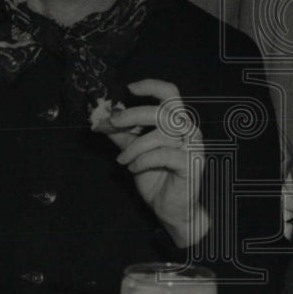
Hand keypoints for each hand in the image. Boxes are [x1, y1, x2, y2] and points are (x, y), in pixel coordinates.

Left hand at [106, 79, 207, 245]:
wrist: (170, 207)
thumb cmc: (155, 176)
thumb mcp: (132, 150)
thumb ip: (120, 133)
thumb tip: (99, 118)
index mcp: (176, 121)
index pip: (170, 93)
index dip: (151, 86)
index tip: (128, 89)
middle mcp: (188, 130)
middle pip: (162, 111)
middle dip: (132, 115)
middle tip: (112, 123)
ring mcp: (193, 147)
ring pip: (160, 135)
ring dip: (134, 146)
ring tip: (123, 159)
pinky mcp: (192, 165)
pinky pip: (163, 155)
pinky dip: (143, 160)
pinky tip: (134, 168)